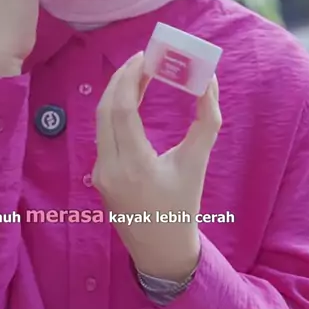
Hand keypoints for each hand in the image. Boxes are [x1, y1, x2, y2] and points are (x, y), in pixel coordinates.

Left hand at [92, 52, 220, 280]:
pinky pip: (102, 134)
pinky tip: (132, 101)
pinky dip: (115, 112)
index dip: (131, 78)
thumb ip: (206, 121)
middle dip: (122, 79)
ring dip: (117, 93)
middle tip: (142, 59)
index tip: (146, 58)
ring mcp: (100, 172)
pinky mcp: (99, 175)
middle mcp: (110, 167)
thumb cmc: (183, 206)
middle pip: (106, 109)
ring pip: (100, 120)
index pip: (122, 110)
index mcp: (135, 165)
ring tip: (140, 74)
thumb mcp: (197, 163)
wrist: (162, 251)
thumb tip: (209, 82)